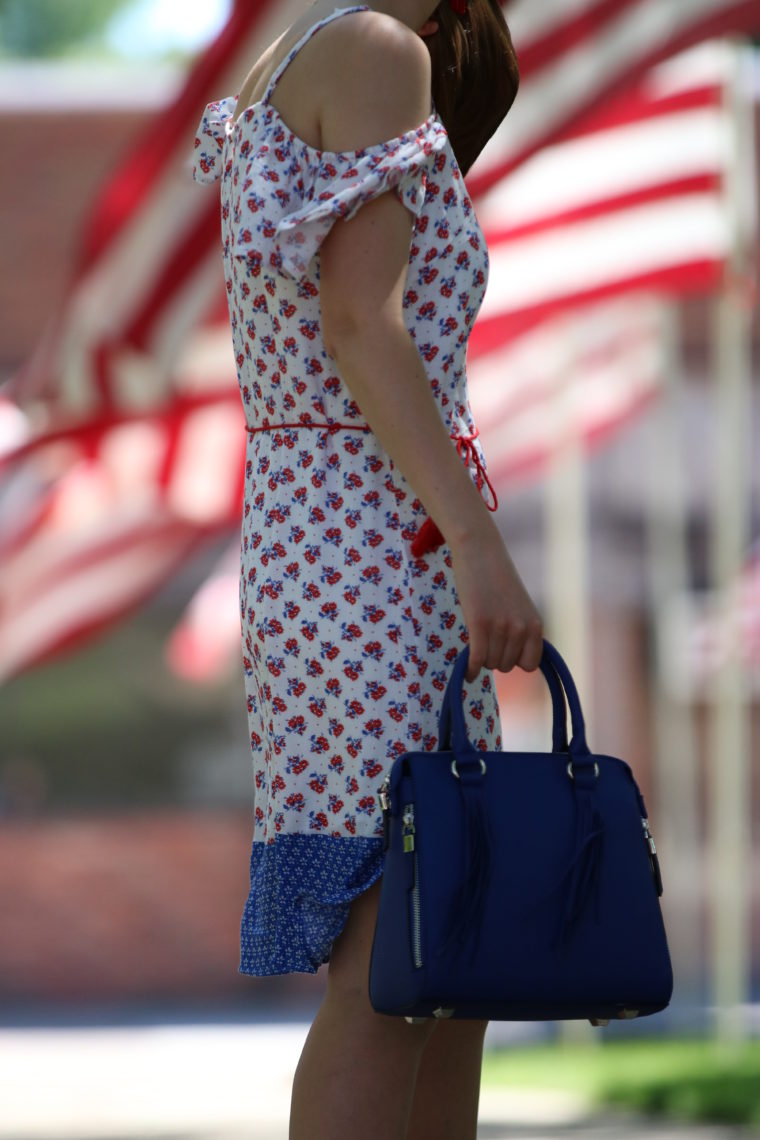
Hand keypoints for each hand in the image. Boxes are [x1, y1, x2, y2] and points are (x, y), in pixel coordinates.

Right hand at [449, 523, 543, 681]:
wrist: (480, 551)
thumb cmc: (496, 578)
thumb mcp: (518, 606)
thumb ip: (521, 630)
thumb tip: (513, 661)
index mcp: (535, 624)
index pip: (529, 664)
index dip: (515, 661)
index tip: (503, 650)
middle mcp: (521, 628)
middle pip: (506, 666)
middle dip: (494, 657)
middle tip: (485, 639)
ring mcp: (501, 626)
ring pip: (490, 664)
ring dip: (481, 658)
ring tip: (476, 639)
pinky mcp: (480, 623)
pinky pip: (477, 660)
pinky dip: (470, 670)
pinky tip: (466, 673)